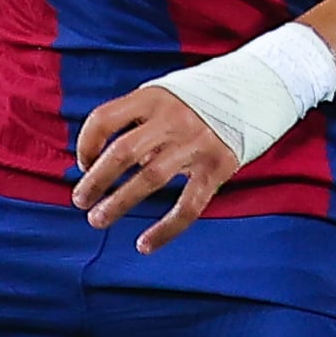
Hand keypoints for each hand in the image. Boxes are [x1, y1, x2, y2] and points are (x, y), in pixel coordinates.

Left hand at [73, 83, 238, 251]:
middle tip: (80, 201)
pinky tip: (145, 245)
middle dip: (95, 180)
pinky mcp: (217, 167)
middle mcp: (173, 118)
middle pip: (123, 152)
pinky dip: (165, 229)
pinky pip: (188, 205)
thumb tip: (102, 164)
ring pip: (149, 179)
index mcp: (153, 97)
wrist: (255, 91)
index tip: (83, 164)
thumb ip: (137, 122)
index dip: (86, 143)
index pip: (105, 119)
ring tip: (97, 220)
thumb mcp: (164, 96)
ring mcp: (196, 143)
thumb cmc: (197, 100)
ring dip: (118, 202)